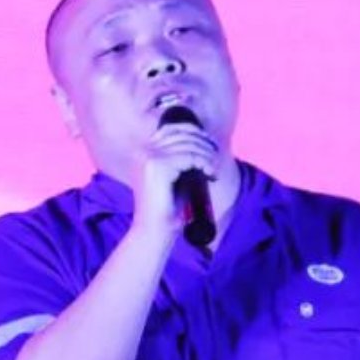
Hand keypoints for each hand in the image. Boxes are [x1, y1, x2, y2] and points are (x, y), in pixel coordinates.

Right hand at [133, 118, 219, 232]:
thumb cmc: (166, 209)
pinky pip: (189, 156)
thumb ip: (182, 159)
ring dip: (207, 155)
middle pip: (181, 132)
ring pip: (188, 144)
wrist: (153, 232)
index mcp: (144, 151)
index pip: (172, 128)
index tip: (210, 146)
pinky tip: (210, 174)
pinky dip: (204, 163)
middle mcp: (143, 150)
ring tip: (213, 170)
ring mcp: (148, 157)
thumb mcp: (175, 178)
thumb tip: (205, 142)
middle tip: (215, 157)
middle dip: (204, 142)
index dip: (195, 132)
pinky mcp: (157, 166)